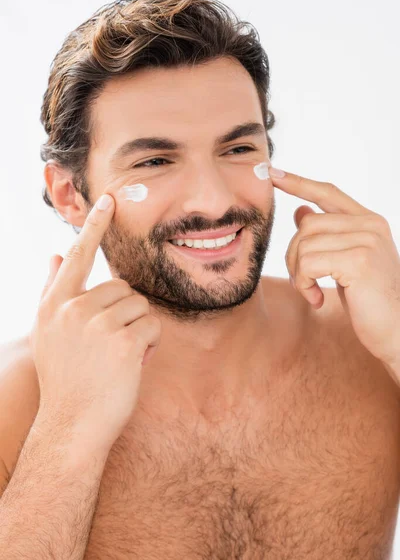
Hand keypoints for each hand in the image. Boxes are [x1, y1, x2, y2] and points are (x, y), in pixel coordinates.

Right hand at [29, 193, 160, 452]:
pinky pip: (152, 324)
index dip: (94, 226)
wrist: (72, 425)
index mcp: (54, 304)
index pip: (77, 256)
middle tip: (111, 345)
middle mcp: (72, 309)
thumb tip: (54, 255)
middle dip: (125, 313)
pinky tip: (133, 363)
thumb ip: (52, 290)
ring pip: (140, 305)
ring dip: (138, 328)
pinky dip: (150, 343)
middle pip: (122, 287)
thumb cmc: (66, 378)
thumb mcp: (49, 333)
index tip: (109, 199)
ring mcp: (96, 324)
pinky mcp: (123, 341)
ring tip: (119, 356)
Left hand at [268, 166, 399, 382]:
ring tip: (313, 292)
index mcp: (368, 221)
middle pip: (307, 225)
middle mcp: (370, 225)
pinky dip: (304, 283)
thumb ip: (327, 235)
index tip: (273, 173)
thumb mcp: (345, 262)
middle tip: (304, 281)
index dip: (298, 183)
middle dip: (294, 256)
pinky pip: (308, 263)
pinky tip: (318, 299)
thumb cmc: (370, 300)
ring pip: (304, 244)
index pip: (328, 192)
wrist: (396, 330)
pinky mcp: (359, 260)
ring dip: (299, 273)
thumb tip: (300, 211)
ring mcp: (367, 240)